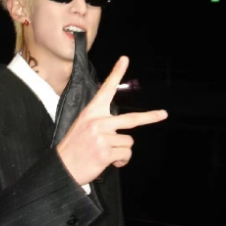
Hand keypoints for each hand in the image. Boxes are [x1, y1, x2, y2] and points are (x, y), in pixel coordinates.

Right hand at [56, 56, 167, 184]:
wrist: (62, 167)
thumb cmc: (74, 147)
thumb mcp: (83, 126)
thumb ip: (101, 122)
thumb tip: (123, 130)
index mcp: (91, 112)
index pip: (106, 89)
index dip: (116, 73)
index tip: (125, 59)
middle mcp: (97, 121)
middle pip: (132, 119)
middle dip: (150, 117)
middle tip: (164, 114)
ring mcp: (102, 137)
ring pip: (128, 142)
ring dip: (121, 151)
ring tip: (106, 154)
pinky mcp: (105, 152)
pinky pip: (125, 154)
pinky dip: (120, 161)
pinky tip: (109, 162)